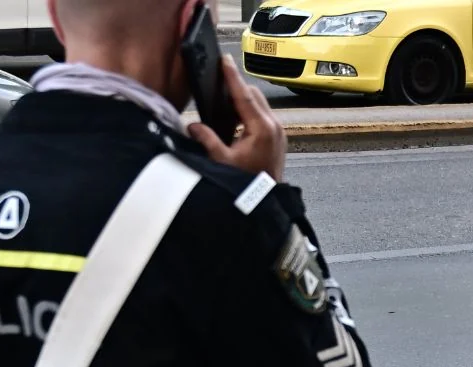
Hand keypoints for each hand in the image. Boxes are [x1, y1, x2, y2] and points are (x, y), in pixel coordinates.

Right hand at [188, 54, 287, 181]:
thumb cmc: (247, 183)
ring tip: (224, 102)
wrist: (267, 201)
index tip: (225, 60)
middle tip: (219, 83)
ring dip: (243, 100)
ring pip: (260, 104)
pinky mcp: (279, 138)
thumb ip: (207, 140)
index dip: (232, 77)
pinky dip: (250, 112)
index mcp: (262, 129)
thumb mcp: (222, 162)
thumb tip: (192, 126)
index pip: (244, 96)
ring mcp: (279, 132)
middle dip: (237, 88)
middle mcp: (274, 127)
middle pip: (254, 95)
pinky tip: (236, 119)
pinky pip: (264, 116)